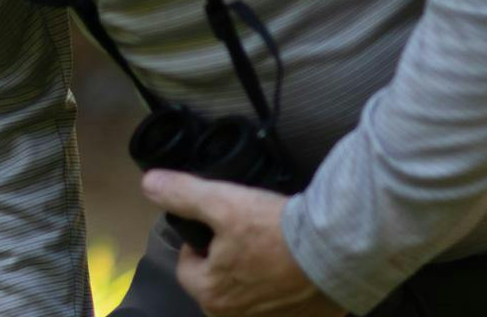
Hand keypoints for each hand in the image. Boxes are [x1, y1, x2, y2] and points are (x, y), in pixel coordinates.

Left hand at [141, 173, 340, 316]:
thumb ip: (182, 194)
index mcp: (211, 296)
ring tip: (269, 244)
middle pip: (216, 283)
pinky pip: (280, 301)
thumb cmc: (274, 230)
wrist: (337, 252)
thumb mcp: (222, 201)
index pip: (187, 267)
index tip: (215, 225)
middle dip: (223, 260)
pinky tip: (292, 263)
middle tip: (244, 233)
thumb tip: (149, 184)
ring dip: (253, 273)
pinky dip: (281, 285)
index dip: (197, 243)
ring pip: (248, 293)